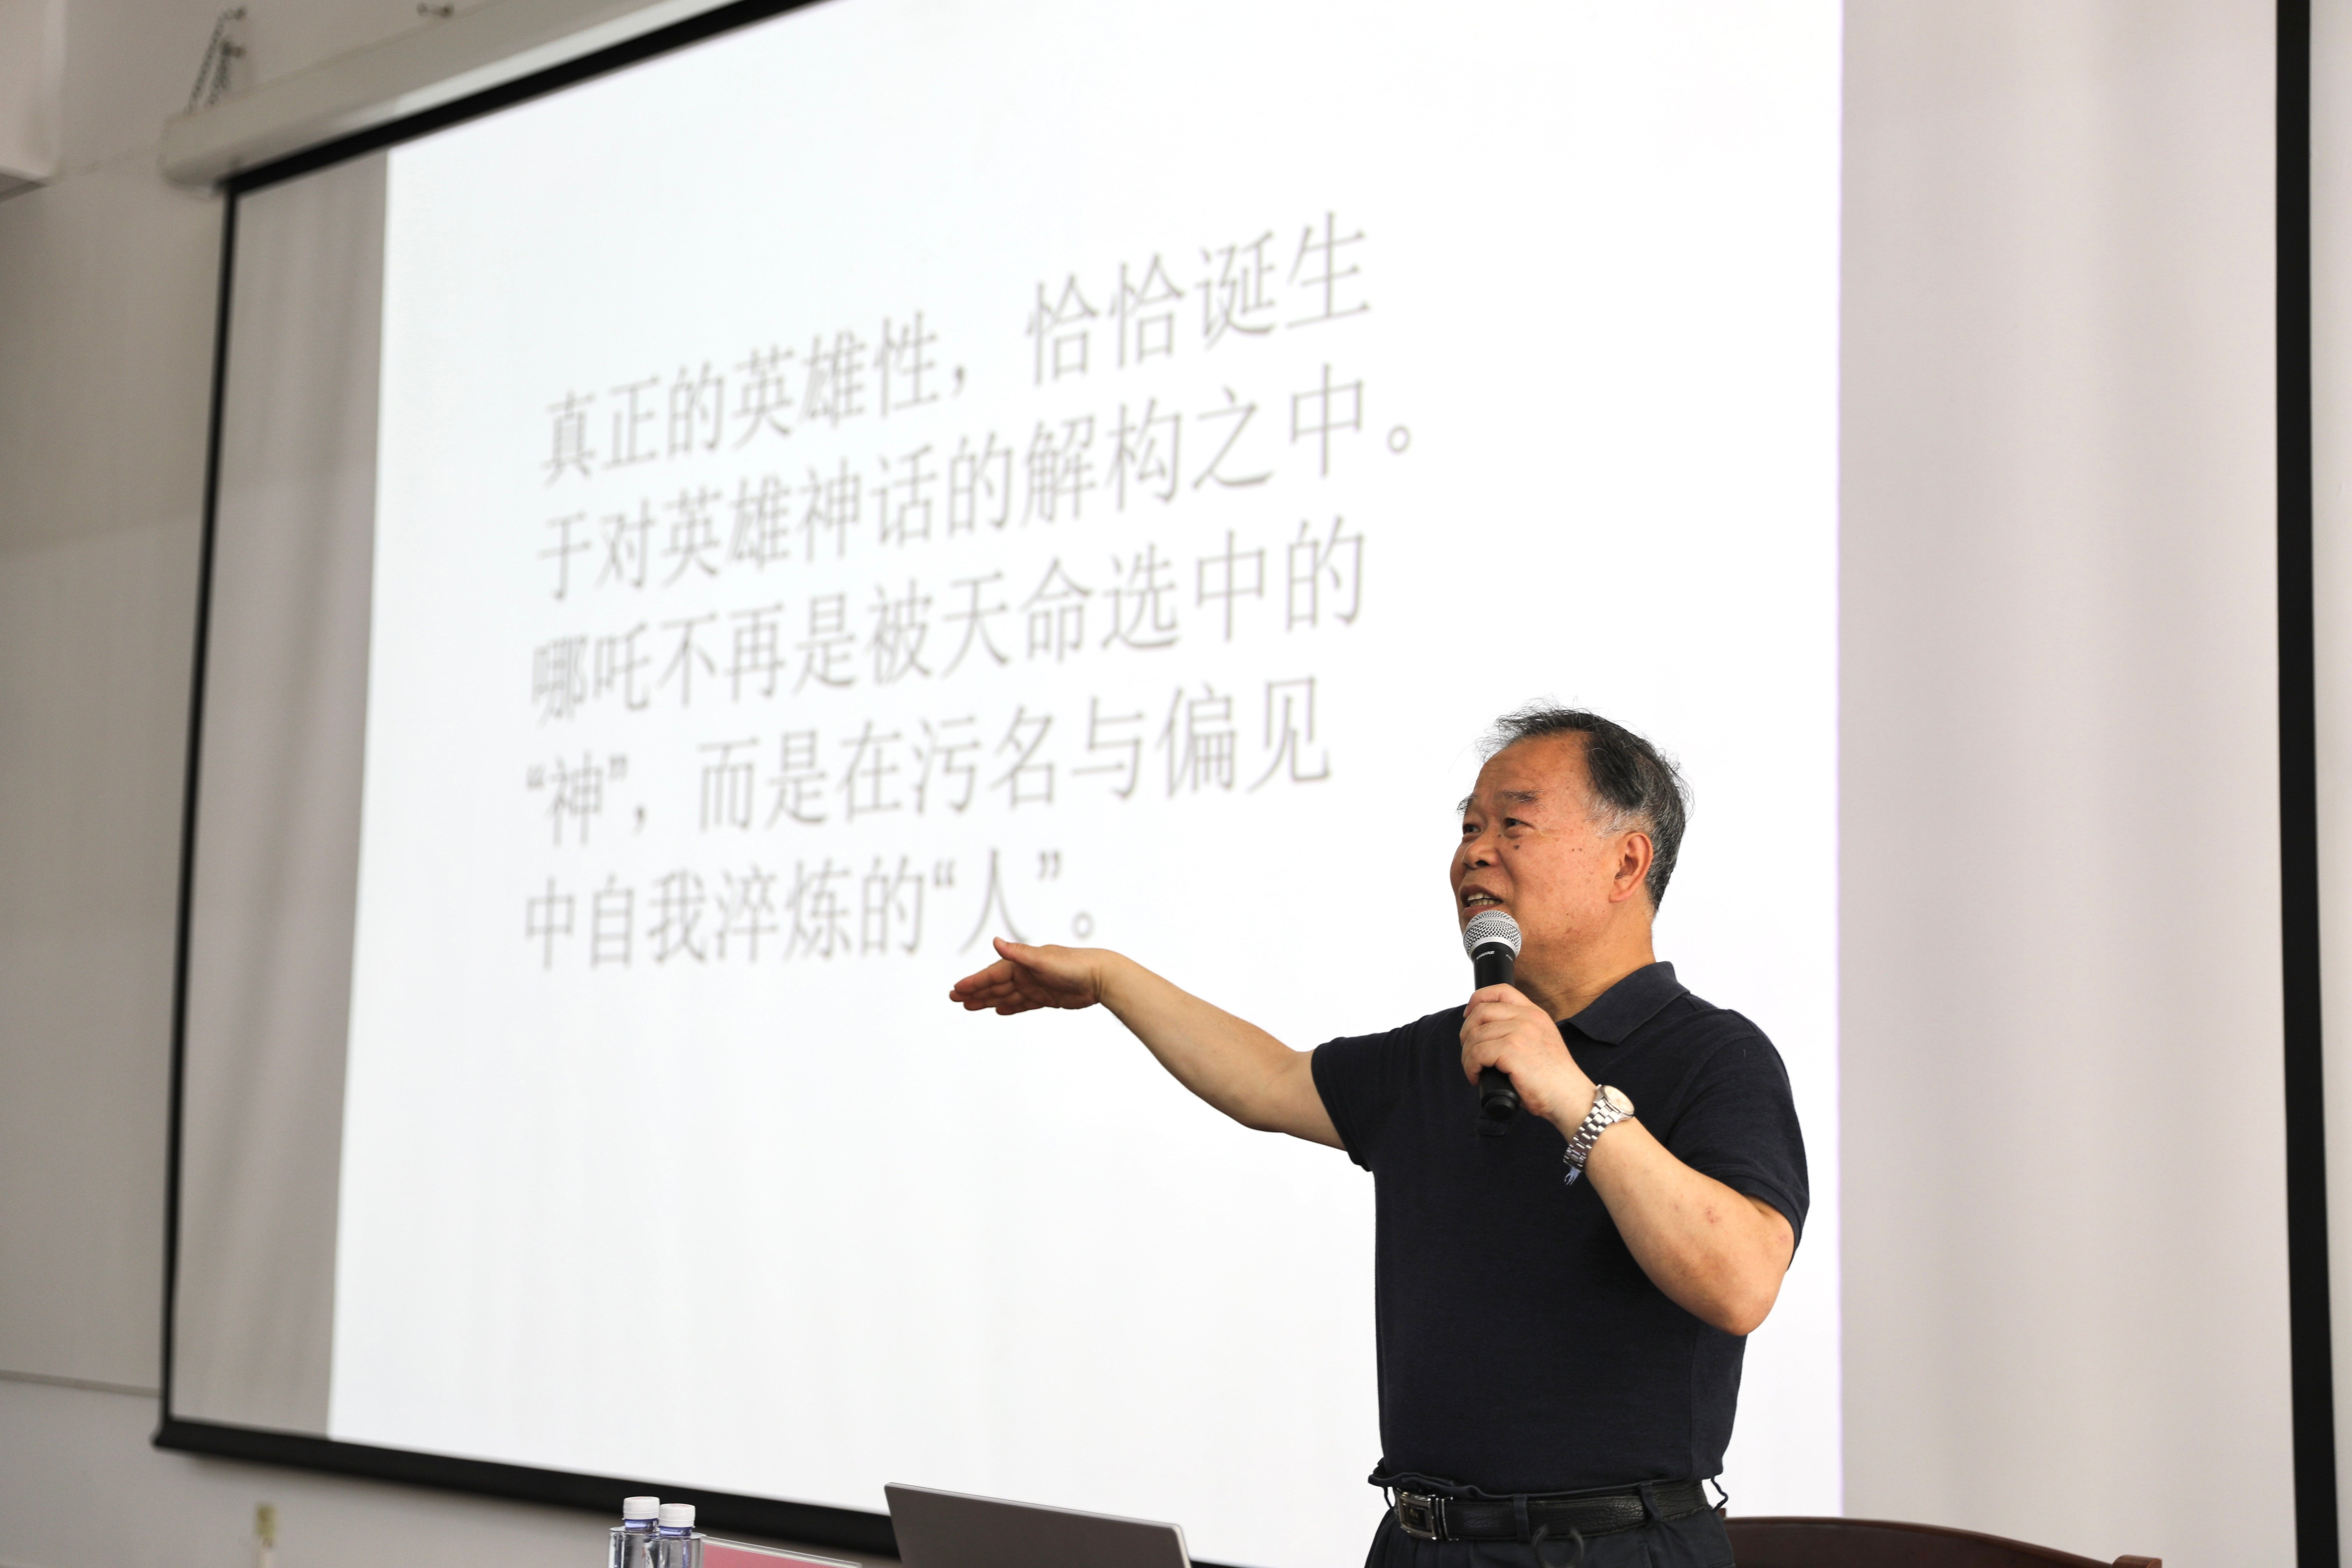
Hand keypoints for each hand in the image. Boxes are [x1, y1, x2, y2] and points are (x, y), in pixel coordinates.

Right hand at [947, 938, 1109, 1014]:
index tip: (956, 989)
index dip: (974, 982)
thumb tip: (995, 941)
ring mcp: (1036, 986)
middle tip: (955, 999)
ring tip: (969, 1006)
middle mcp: (1027, 974)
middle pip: (996, 985)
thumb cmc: (1075, 965)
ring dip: (988, 1000)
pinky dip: (1010, 1006)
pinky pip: (1023, 1003)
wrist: (1102, 977)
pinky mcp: (1047, 998)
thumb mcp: (1043, 960)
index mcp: (1023, 964)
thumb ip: (1018, 953)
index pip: (993, 974)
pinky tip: (998, 1010)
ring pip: (1006, 995)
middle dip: (975, 992)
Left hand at [1460, 984, 1595, 1129]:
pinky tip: (1477, 1078)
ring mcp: (1520, 1032)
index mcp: (1535, 1013)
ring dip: (1467, 1056)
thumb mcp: (1539, 1043)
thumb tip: (1485, 1035)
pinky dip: (1470, 1067)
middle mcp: (1528, 1018)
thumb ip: (1519, 1031)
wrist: (1569, 1097)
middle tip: (1469, 1053)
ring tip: (1474, 1071)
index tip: (1468, 1015)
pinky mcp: (1511, 1049)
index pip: (1501, 991)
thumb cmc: (1553, 1079)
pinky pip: (1477, 1053)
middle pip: (1481, 1012)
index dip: (1478, 999)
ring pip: (1475, 1035)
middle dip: (1467, 1033)